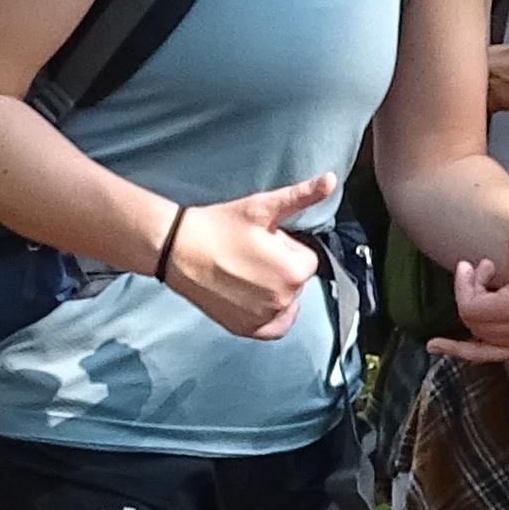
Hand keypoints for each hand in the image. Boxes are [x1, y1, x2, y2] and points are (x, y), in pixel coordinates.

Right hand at [161, 172, 344, 338]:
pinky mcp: (246, 329)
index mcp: (294, 271)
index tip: (263, 240)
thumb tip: (331, 180)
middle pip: (295, 280)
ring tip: (244, 271)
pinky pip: (274, 327)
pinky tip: (254, 298)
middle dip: (279, 266)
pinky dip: (270, 316)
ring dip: (273, 289)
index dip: (285, 247)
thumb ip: (302, 196)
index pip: (306, 259)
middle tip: (250, 253)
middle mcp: (283, 300)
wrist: (177, 248)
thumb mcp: (262, 207)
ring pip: (284, 300)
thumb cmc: (218, 226)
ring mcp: (264, 318)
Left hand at [434, 216, 508, 360]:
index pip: (472, 309)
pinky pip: (487, 355)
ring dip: (473, 311)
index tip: (469, 264)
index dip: (463, 286)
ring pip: (478, 335)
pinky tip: (434, 346)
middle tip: (478, 269)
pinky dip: (460, 351)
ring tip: (486, 283)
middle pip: (473, 322)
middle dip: (469, 294)